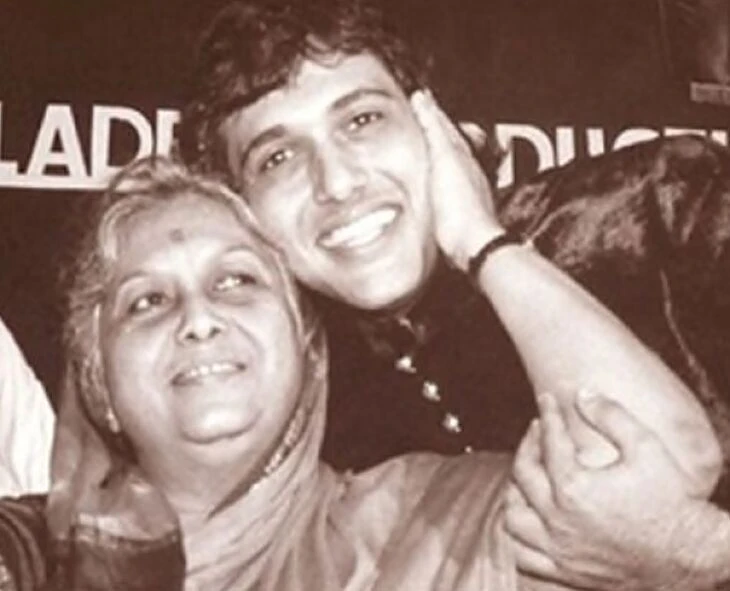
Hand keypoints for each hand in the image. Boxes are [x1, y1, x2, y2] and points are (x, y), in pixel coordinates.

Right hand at [410, 90, 503, 269]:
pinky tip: (429, 185)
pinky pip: (445, 187)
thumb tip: (424, 101)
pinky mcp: (457, 213)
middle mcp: (467, 171)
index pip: (445, 125)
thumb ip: (435, 130)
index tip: (419, 98)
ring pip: (449, 165)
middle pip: (449, 144)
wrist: (472, 247)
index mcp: (462, 155)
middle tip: (419, 117)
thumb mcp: (444, 159)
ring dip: (436, 155)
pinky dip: (436, 179)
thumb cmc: (460, 209)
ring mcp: (464, 193)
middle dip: (434, 131)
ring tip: (421, 148)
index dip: (431, 111)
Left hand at [505, 392, 722, 590]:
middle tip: (538, 431)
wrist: (692, 555)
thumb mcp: (648, 448)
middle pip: (522, 475)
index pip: (548, 441)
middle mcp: (559, 522)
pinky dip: (520, 536)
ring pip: (514, 519)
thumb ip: (611, 416)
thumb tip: (582, 394)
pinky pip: (524, 556)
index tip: (547, 400)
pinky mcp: (566, 573)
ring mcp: (560, 551)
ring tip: (528, 476)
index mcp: (575, 489)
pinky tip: (532, 519)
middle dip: (527, 445)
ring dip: (515, 493)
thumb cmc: (673, 502)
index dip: (548, 415)